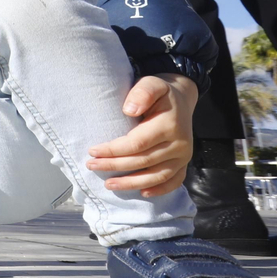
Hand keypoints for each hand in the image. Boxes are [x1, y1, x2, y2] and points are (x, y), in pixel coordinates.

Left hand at [86, 74, 196, 197]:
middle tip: (91, 166)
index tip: (92, 151)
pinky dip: (160, 190)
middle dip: (114, 166)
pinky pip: (174, 181)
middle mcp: (179, 144)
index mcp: (169, 125)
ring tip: (108, 184)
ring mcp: (184, 156)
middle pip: (143, 161)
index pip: (136, 144)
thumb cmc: (160, 93)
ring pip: (157, 176)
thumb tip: (129, 110)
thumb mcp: (151, 84)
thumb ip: (142, 93)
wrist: (181, 99)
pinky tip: (143, 193)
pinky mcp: (185, 163)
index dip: (113, 150)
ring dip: (132, 183)